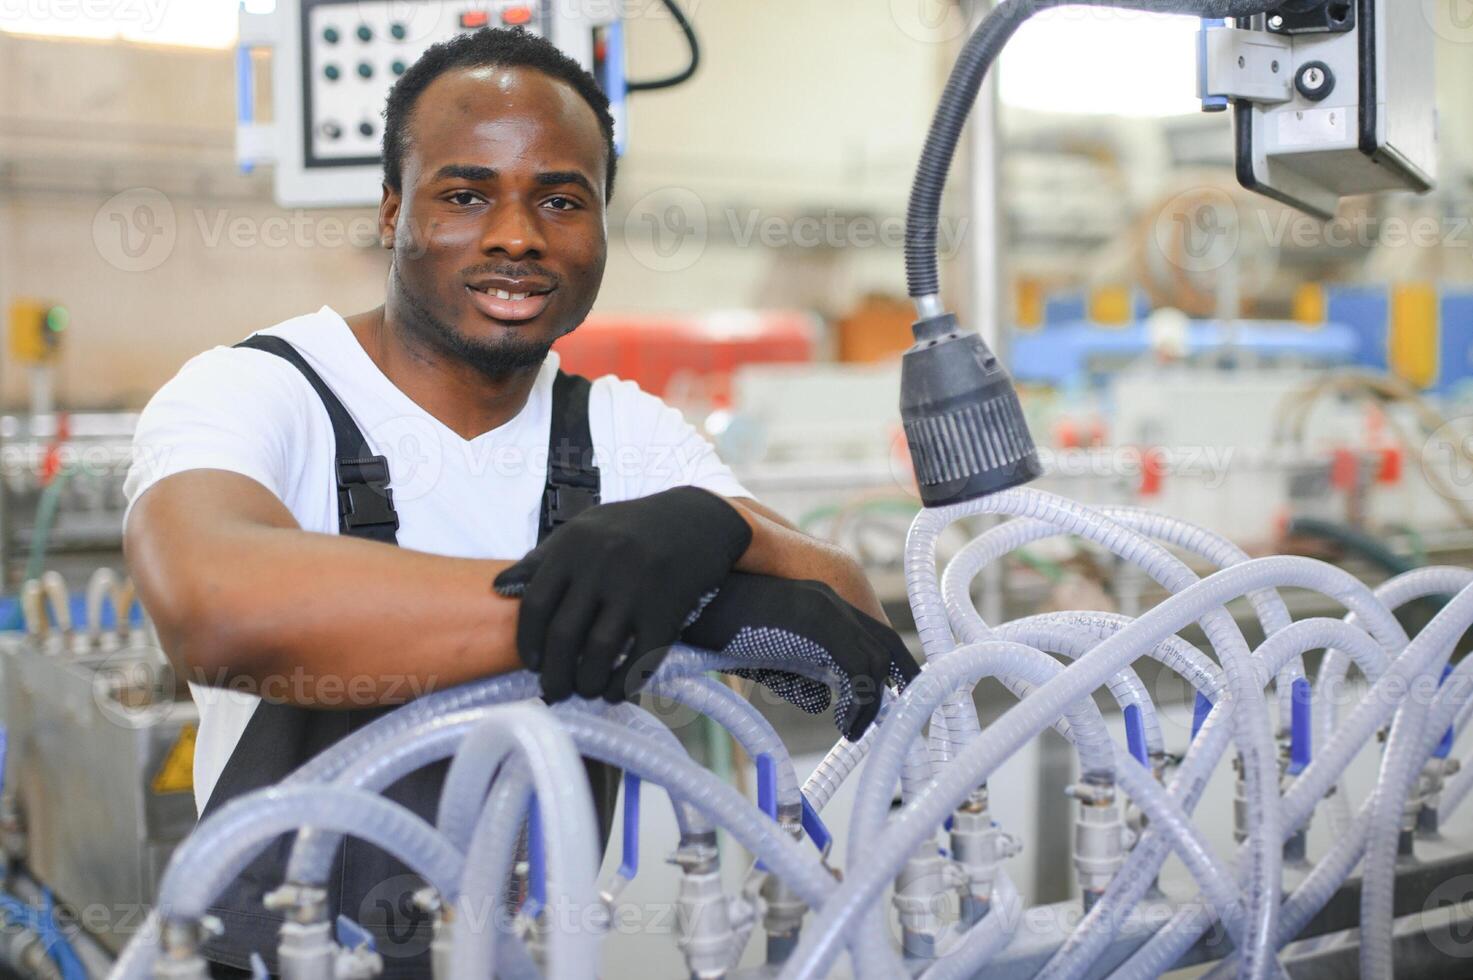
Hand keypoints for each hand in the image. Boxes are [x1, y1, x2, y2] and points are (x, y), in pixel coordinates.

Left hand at [493, 486, 751, 701]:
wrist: (695, 520)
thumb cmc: (630, 528)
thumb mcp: (582, 530)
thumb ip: (542, 559)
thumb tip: (499, 588)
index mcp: (574, 545)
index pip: (535, 604)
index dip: (528, 643)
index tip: (531, 664)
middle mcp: (601, 565)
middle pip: (563, 635)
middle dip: (554, 674)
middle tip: (553, 692)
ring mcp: (636, 588)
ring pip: (598, 651)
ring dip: (585, 682)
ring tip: (582, 691)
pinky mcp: (666, 609)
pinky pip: (639, 658)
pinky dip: (622, 683)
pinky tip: (613, 691)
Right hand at [675, 573, 920, 739]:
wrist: (686, 600)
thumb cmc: (716, 626)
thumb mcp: (760, 654)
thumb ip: (792, 671)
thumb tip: (820, 698)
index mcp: (817, 602)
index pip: (869, 632)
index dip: (886, 665)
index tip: (891, 696)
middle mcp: (827, 599)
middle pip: (881, 640)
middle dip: (900, 677)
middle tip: (904, 712)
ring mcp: (823, 607)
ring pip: (871, 658)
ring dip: (870, 701)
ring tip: (855, 731)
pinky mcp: (814, 622)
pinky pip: (855, 667)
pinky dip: (858, 701)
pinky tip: (845, 725)